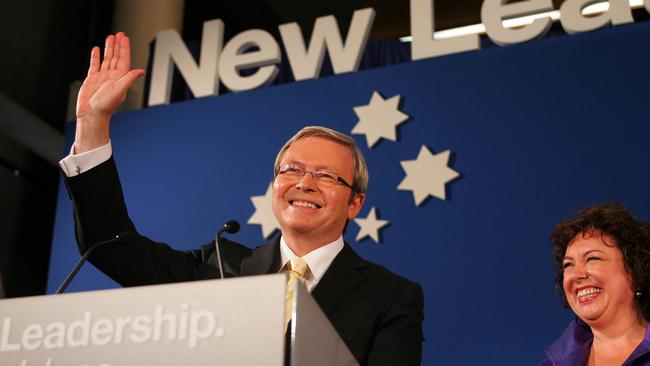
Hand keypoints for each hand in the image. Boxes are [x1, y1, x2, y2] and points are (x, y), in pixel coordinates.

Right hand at [74, 32, 144, 152]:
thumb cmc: (105, 105)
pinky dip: (96, 57)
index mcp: (120, 77)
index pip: (123, 59)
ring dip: (108, 48)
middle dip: (117, 45)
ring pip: (106, 59)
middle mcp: (112, 76)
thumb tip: (141, 71)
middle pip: (116, 56)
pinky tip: (96, 50)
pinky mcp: (92, 79)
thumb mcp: (120, 90)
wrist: (92, 114)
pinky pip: (95, 65)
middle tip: (119, 34)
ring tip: (109, 37)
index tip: (124, 37)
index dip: (124, 48)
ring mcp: (102, 77)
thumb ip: (129, 79)